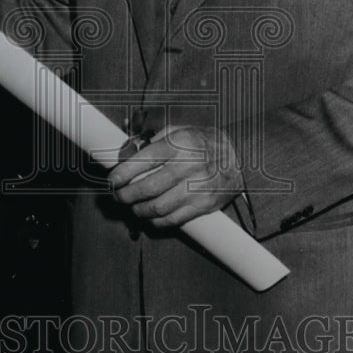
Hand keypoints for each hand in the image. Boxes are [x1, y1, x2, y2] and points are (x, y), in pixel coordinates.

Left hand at [108, 125, 243, 227]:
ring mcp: (197, 187)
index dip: (122, 173)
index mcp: (179, 144)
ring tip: (132, 206)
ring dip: (139, 209)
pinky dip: (156, 221)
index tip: (111, 180)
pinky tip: (150, 216)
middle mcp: (188, 166)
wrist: (240, 156)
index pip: (143, 160)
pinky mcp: (204, 204)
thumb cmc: (203, 143)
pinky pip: (174, 218)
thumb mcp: (179, 130)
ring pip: (158, 207)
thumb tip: (127, 152)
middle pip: (148, 187)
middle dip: (126, 195)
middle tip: (118, 196)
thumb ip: (153, 140)